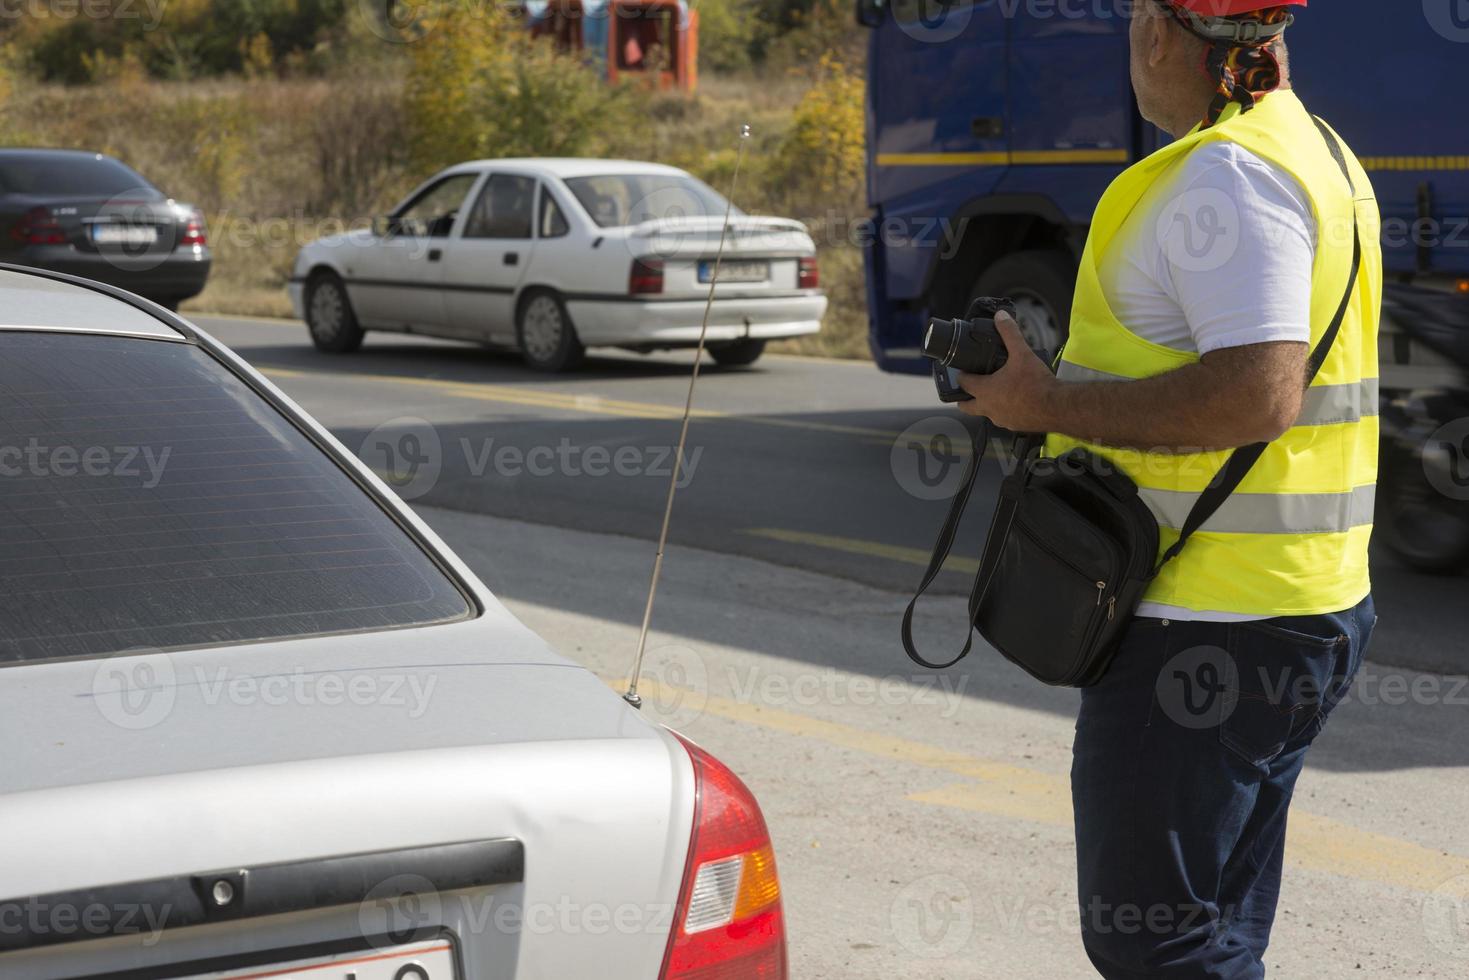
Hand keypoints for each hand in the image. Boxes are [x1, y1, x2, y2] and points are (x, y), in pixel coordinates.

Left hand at [956, 312, 1057, 431]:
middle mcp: (989, 408)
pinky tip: (1014, 402)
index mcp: (985, 391)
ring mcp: (1001, 420)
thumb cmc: (1037, 383)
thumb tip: (1001, 316)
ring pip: (986, 413)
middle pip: (966, 406)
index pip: (964, 383)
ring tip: (995, 392)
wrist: (1058, 407)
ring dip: (986, 404)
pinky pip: (1003, 419)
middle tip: (968, 389)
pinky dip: (1004, 411)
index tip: (964, 370)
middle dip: (964, 398)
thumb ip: (1010, 333)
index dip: (962, 375)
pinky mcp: (1014, 426)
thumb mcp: (1022, 353)